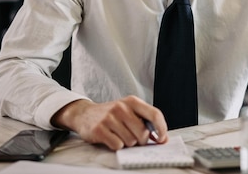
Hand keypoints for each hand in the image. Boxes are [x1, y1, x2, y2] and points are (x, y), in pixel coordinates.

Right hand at [51, 96, 167, 150]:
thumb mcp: (129, 111)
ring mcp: (109, 118)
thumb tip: (162, 138)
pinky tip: (111, 138)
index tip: (162, 138)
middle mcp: (121, 107)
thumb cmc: (112, 114)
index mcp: (132, 101)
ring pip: (130, 141)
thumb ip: (145, 121)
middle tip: (135, 139)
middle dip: (141, 140)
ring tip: (120, 135)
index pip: (155, 114)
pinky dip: (117, 146)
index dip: (162, 128)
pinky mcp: (99, 129)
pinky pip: (117, 145)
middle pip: (143, 132)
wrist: (85, 114)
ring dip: (128, 143)